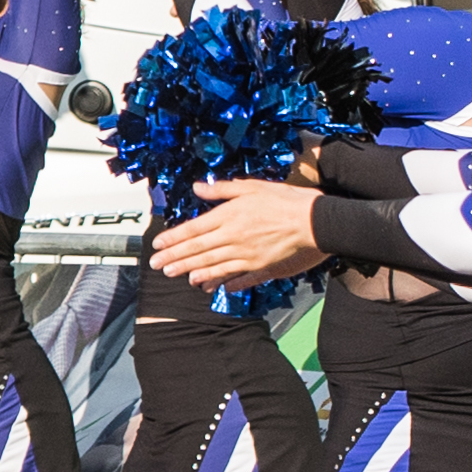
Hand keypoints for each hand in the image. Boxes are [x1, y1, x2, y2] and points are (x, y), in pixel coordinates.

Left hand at [149, 178, 322, 286]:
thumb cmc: (284, 200)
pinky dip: (219, 281)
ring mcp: (246, 254)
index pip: (193, 229)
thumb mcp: (251, 187)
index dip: (173, 238)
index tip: (157, 244)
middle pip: (197, 249)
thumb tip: (198, 187)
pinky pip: (234, 276)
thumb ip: (222, 190)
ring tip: (174, 274)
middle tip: (157, 265)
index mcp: (229, 215)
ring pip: (211, 264)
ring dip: (190, 270)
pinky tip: (207, 284)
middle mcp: (233, 236)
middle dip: (174, 257)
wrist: (314, 220)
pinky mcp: (260, 265)